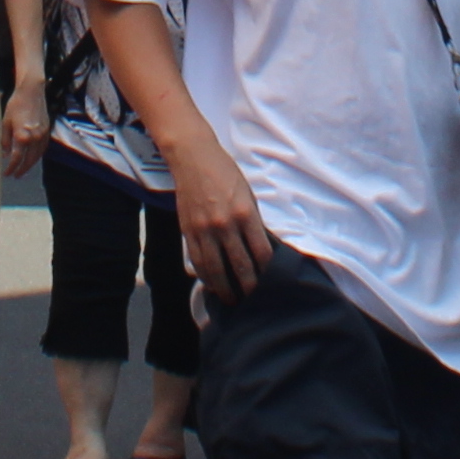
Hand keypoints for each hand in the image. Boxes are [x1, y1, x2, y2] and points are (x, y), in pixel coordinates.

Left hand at [2, 80, 49, 177]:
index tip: (7, 173)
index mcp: (22, 136)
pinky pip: (43, 148)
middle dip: (22, 170)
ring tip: (24, 169)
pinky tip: (33, 157)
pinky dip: (38, 155)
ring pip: (37, 155)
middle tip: (16, 175)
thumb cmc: (16, 105)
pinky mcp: (47, 130)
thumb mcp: (6, 122)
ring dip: (31, 164)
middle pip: (29, 160)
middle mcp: (34, 138)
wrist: (32, 91)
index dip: (11, 168)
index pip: (16, 158)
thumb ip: (5, 140)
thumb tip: (5, 154)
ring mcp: (42, 134)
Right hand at [166, 132, 271, 304]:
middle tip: (254, 299)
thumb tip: (260, 247)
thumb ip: (252, 221)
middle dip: (249, 286)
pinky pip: (198, 261)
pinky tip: (211, 284)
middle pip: (240, 265)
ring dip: (225, 288)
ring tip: (232, 300)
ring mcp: (204, 230)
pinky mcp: (188, 232)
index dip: (267, 271)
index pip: (260, 251)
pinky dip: (205, 276)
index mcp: (244, 213)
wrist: (193, 158)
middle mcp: (225, 225)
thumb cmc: (225, 173)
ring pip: (216, 269)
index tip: (271, 282)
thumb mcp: (247, 194)